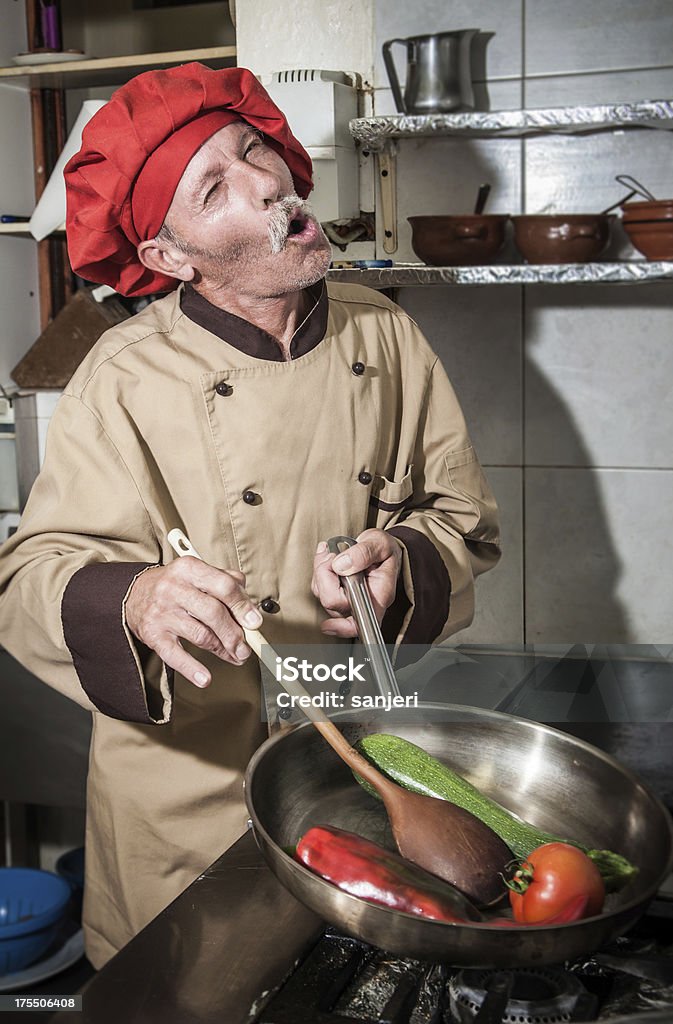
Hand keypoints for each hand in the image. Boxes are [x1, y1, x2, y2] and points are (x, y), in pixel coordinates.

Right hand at [125, 557, 262, 687]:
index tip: (255, 623)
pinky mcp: (153, 634)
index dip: (243, 606)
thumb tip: (250, 609)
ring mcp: (162, 612)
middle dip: (235, 634)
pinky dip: (191, 669)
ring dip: (222, 650)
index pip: (223, 585)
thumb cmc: (175, 585)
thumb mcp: (197, 573)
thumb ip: (226, 583)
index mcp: (189, 568)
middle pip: (214, 613)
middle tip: (246, 648)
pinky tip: (205, 678)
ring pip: (200, 635)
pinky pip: (174, 655)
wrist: (133, 594)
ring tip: (235, 657)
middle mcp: (173, 588)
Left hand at [311, 529, 402, 637]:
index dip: (343, 627)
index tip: (328, 625)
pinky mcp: (336, 593)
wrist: (380, 547)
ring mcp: (348, 599)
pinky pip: (318, 587)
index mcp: (379, 595)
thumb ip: (364, 553)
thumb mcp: (380, 544)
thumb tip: (341, 565)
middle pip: (333, 603)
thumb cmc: (384, 549)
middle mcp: (363, 602)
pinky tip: (329, 558)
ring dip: (322, 571)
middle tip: (335, 556)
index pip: (362, 620)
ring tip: (335, 554)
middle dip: (326, 575)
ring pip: (322, 595)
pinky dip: (319, 570)